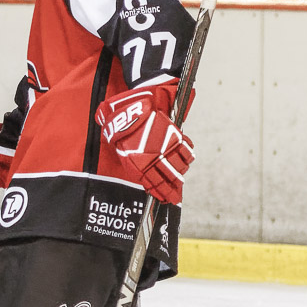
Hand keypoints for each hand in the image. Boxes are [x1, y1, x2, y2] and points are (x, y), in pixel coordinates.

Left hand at [95, 86, 194, 204]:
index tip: (166, 198)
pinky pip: (185, 149)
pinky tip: (187, 159)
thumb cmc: (121, 126)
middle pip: (168, 177)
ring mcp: (166, 148)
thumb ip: (128, 158)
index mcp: (138, 163)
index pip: (153, 183)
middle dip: (173, 187)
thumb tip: (132, 165)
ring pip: (179, 165)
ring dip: (180, 173)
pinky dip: (188, 155)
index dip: (161, 192)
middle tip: (176, 196)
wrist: (132, 108)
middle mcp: (154, 158)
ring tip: (180, 178)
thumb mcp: (118, 146)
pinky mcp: (174, 136)